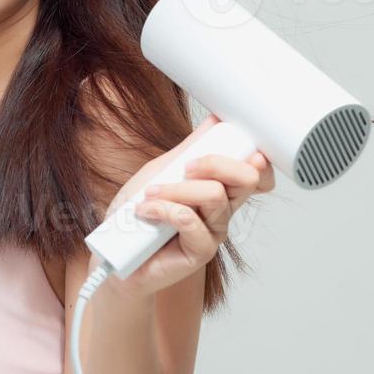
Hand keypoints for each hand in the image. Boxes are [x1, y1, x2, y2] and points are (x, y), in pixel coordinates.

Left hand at [101, 113, 274, 299]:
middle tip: (187, 167)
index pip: (255, 174)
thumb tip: (214, 119)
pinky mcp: (200, 252)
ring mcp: (213, 232)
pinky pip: (191, 221)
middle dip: (217, 162)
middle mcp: (222, 210)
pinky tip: (146, 212)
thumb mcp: (160, 171)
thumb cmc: (138, 214)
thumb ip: (187, 149)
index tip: (241, 146)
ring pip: (214, 196)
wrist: (115, 253)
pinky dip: (165, 209)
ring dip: (177, 189)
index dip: (257, 158)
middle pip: (248, 179)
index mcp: (219, 188)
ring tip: (149, 195)